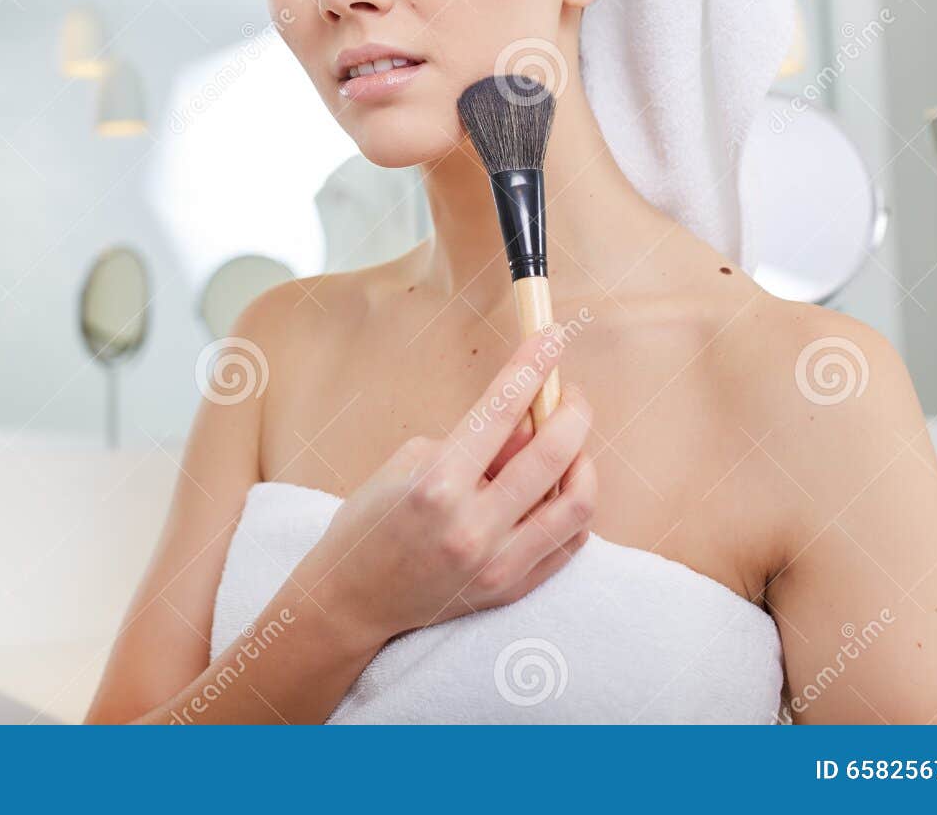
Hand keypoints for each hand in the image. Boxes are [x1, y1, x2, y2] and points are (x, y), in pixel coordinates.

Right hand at [294, 328, 596, 645]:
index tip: (552, 336)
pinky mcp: (511, 591)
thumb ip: (476, 443)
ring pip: (577, 503)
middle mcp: (473, 527)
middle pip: (554, 453)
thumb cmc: (372, 521)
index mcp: (438, 485)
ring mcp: (496, 565)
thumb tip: (532, 422)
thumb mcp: (410, 462)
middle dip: (572, 409)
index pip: (501, 410)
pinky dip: (574, 506)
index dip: (532, 365)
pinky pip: (570, 542)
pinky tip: (559, 488)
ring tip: (569, 447)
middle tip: (568, 394)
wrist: (352, 600)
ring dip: (584, 461)